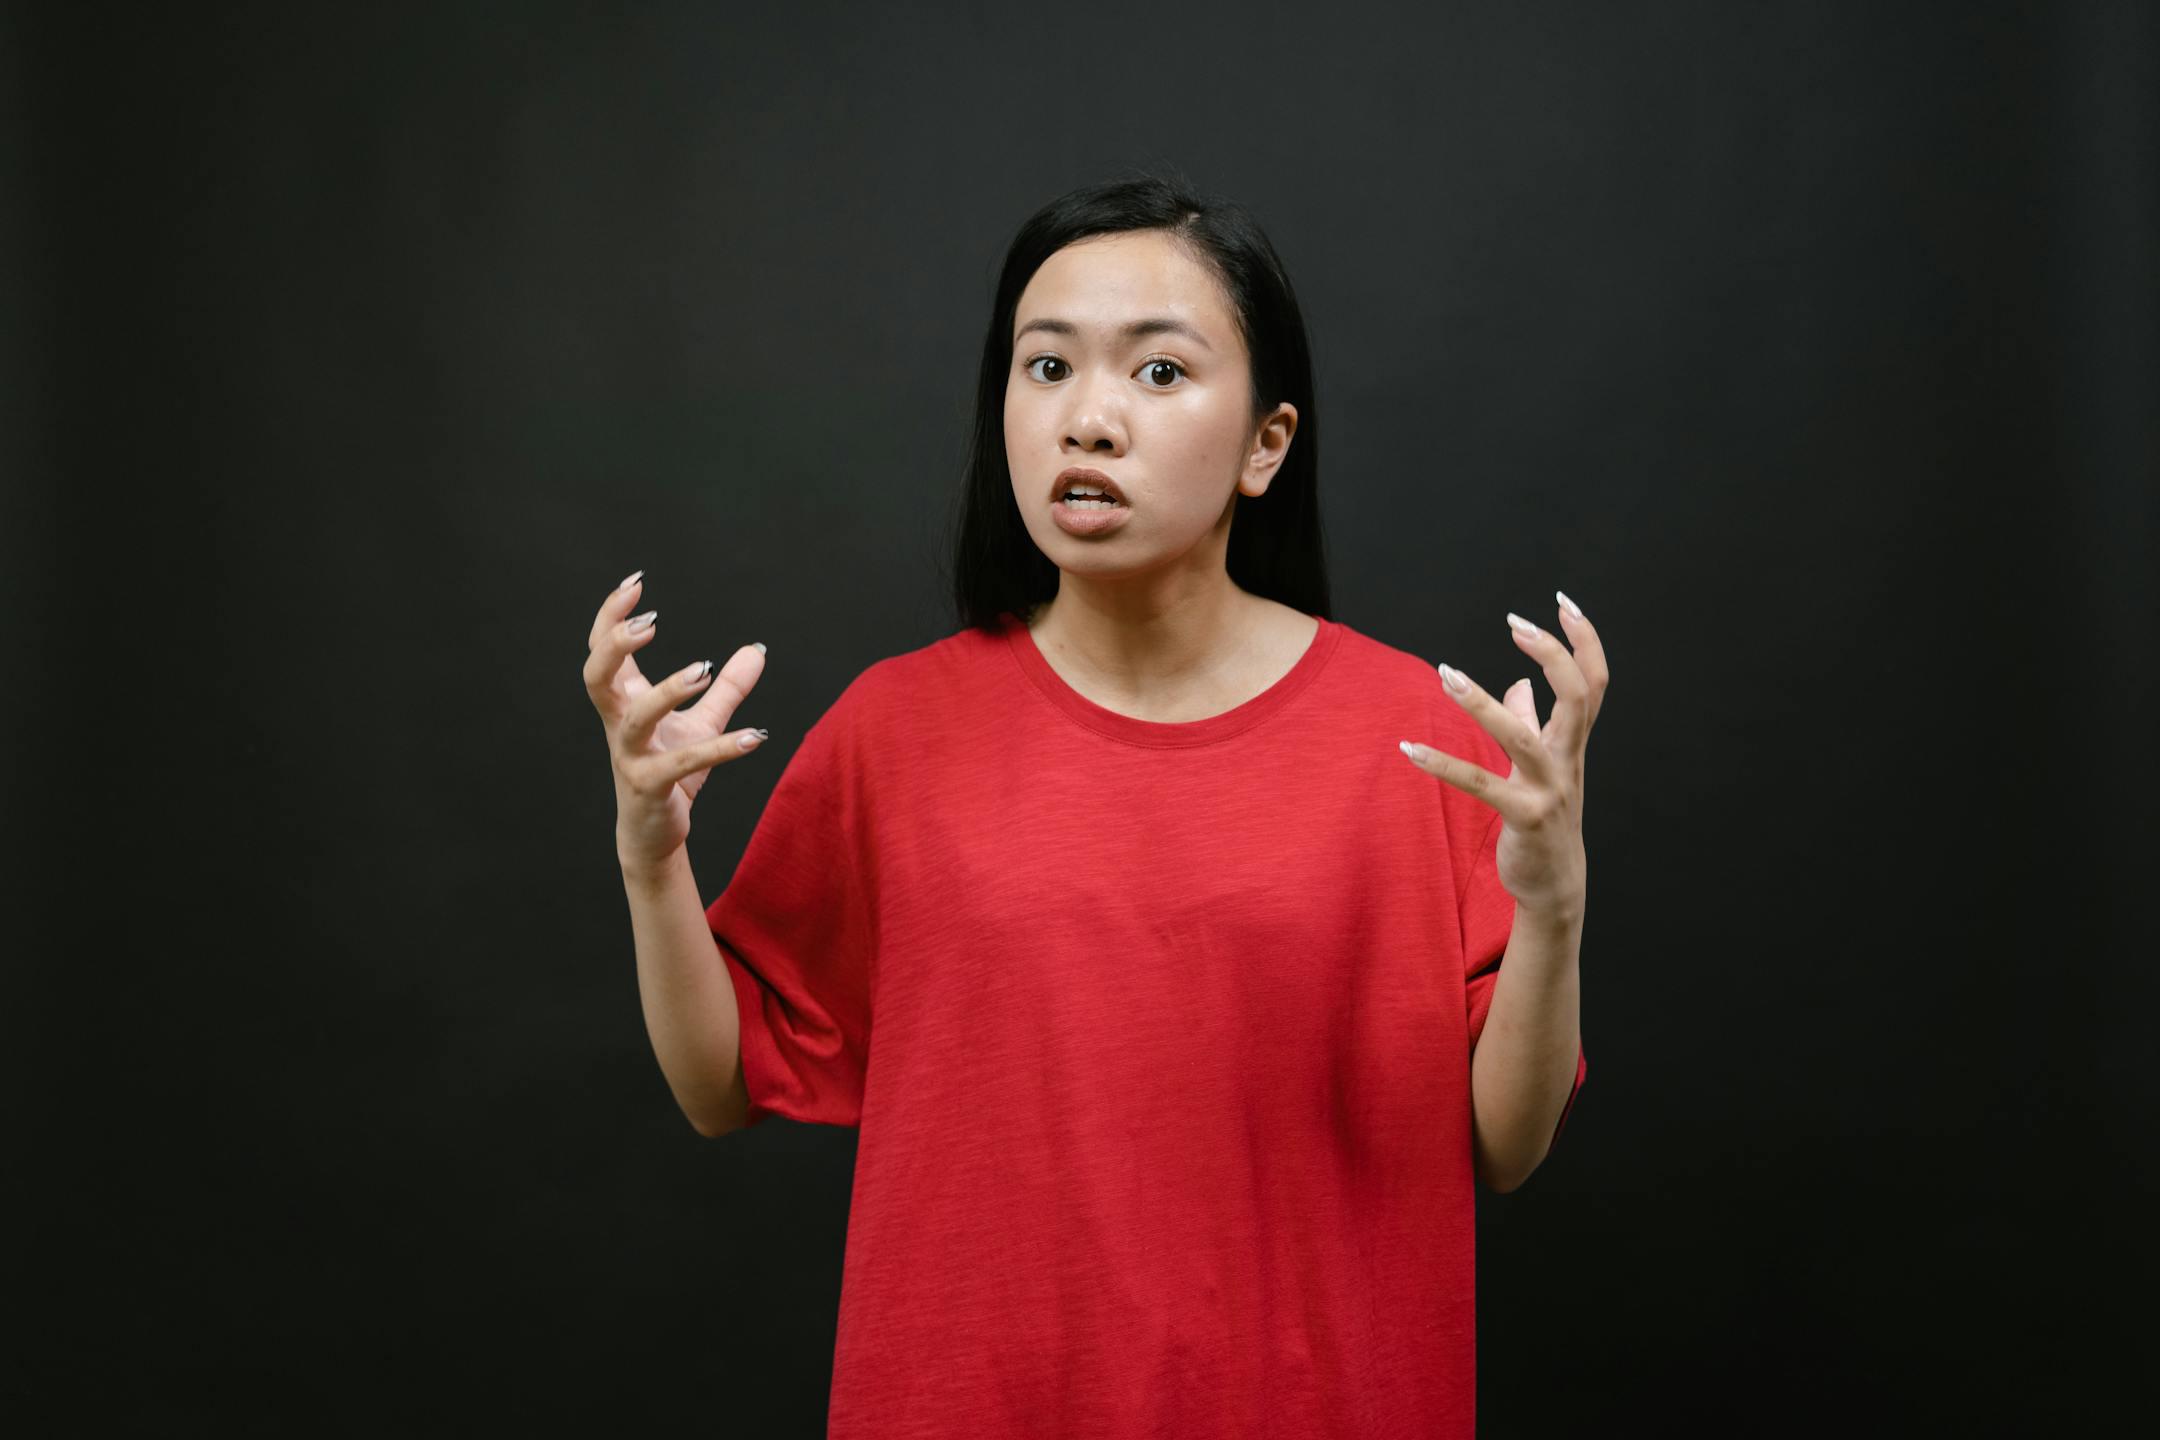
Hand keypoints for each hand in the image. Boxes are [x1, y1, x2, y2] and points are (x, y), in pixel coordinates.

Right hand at [582, 571, 769, 872]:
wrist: (653, 833)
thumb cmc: (669, 772)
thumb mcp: (701, 723)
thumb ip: (727, 688)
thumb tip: (756, 650)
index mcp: (625, 702)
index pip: (603, 651)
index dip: (611, 616)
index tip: (634, 582)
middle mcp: (620, 725)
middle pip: (596, 676)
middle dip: (615, 645)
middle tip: (649, 622)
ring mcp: (632, 757)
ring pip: (636, 719)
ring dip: (668, 690)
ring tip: (703, 669)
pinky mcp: (652, 787)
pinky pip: (683, 763)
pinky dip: (720, 749)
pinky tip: (756, 737)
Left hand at [1399, 591, 1609, 921]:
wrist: (1556, 884)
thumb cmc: (1547, 817)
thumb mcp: (1544, 765)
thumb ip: (1533, 721)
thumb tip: (1519, 684)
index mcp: (1575, 742)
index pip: (1594, 681)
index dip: (1585, 640)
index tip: (1564, 602)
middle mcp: (1569, 760)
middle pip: (1577, 697)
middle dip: (1552, 654)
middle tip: (1516, 623)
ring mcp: (1550, 790)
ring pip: (1521, 736)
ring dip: (1482, 702)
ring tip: (1445, 672)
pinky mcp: (1523, 818)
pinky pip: (1480, 784)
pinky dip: (1443, 764)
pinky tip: (1409, 749)